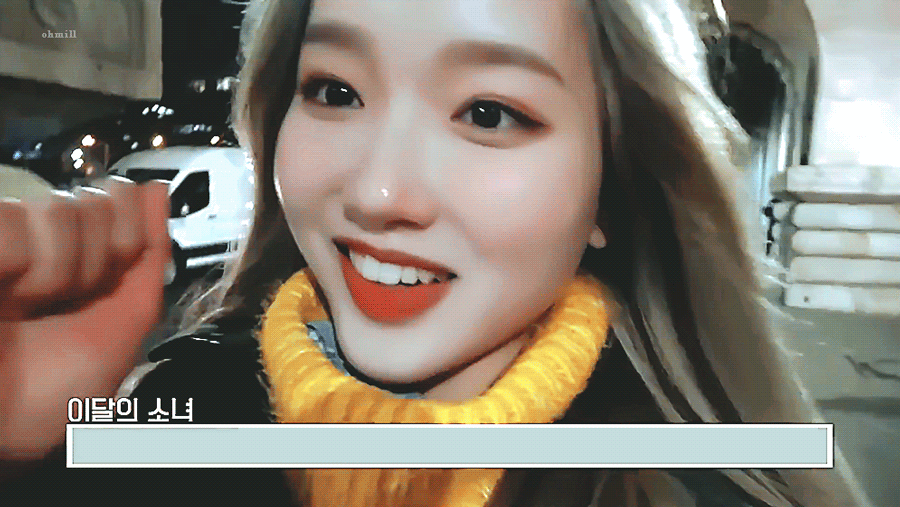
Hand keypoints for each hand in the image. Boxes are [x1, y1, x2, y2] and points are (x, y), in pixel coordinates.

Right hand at [0, 178, 169, 460]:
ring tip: (28, 305)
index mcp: (82, 257)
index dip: (130, 236)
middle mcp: (42, 240)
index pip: (123, 198)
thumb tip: (158, 190)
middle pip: (98, 200)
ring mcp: (6, 238)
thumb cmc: (51, 395)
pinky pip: (12, 221)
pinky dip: (18, 263)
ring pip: (59, 209)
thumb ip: (148, 257)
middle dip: (97, 260)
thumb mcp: (123, 328)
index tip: (109, 278)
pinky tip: (3, 291)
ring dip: (58, 271)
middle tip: (66, 301)